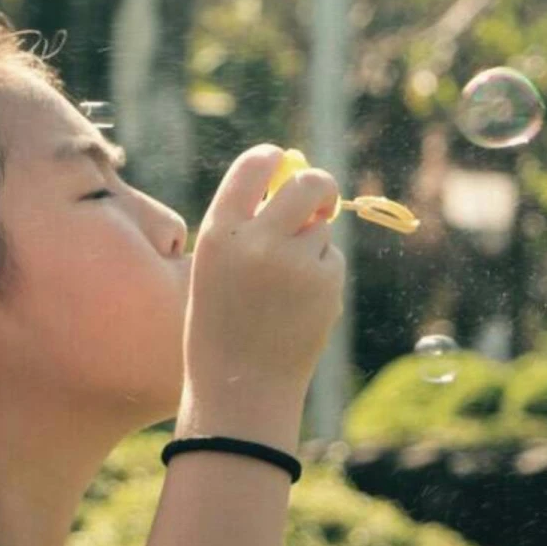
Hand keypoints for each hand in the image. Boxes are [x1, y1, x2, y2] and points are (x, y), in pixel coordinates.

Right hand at [182, 144, 345, 429]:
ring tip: (286, 287)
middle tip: (320, 199)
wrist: (240, 388)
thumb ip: (247, 224)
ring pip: (321, 227)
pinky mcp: (325, 283)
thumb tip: (292, 173)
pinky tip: (298, 307)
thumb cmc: (222, 324)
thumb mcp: (216, 267)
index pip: (252, 166)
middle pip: (307, 183)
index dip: (272, 157)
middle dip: (319, 185)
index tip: (282, 160)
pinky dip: (321, 275)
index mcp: (219, 232)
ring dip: (313, 243)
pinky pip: (330, 260)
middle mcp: (258, 240)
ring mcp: (295, 262)